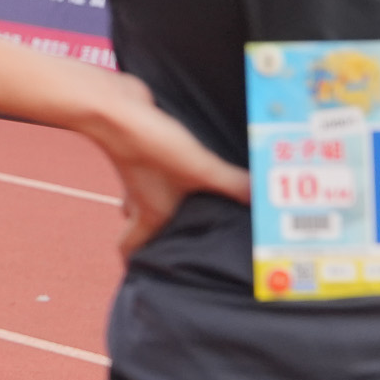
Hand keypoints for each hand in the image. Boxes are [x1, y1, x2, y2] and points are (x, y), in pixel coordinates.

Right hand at [77, 71, 250, 255]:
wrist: (115, 106)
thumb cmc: (150, 146)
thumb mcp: (200, 169)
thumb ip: (233, 185)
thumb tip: (264, 198)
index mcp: (148, 213)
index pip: (130, 247)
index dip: (136, 263)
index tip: (145, 274)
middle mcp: (138, 195)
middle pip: (139, 222)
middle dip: (155, 230)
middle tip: (180, 235)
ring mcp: (137, 170)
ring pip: (145, 193)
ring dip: (162, 198)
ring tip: (192, 199)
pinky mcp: (142, 146)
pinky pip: (154, 166)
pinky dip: (166, 169)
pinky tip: (188, 159)